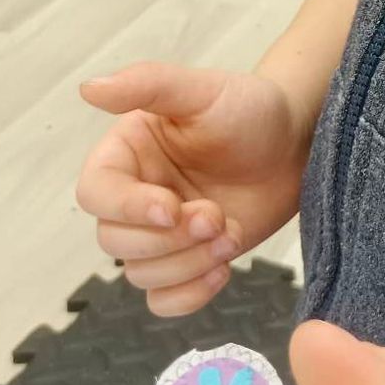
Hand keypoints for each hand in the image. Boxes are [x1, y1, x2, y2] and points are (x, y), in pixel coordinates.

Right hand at [76, 63, 310, 317]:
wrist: (296, 144)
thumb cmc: (249, 110)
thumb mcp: (202, 90)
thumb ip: (147, 83)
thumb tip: (88, 87)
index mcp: (126, 153)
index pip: (95, 192)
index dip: (127, 208)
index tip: (171, 207)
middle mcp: (135, 195)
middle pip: (114, 241)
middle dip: (169, 238)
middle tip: (216, 217)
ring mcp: (160, 233)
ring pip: (140, 273)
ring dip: (187, 263)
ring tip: (229, 233)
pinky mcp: (187, 261)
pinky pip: (164, 300)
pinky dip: (189, 295)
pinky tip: (223, 269)